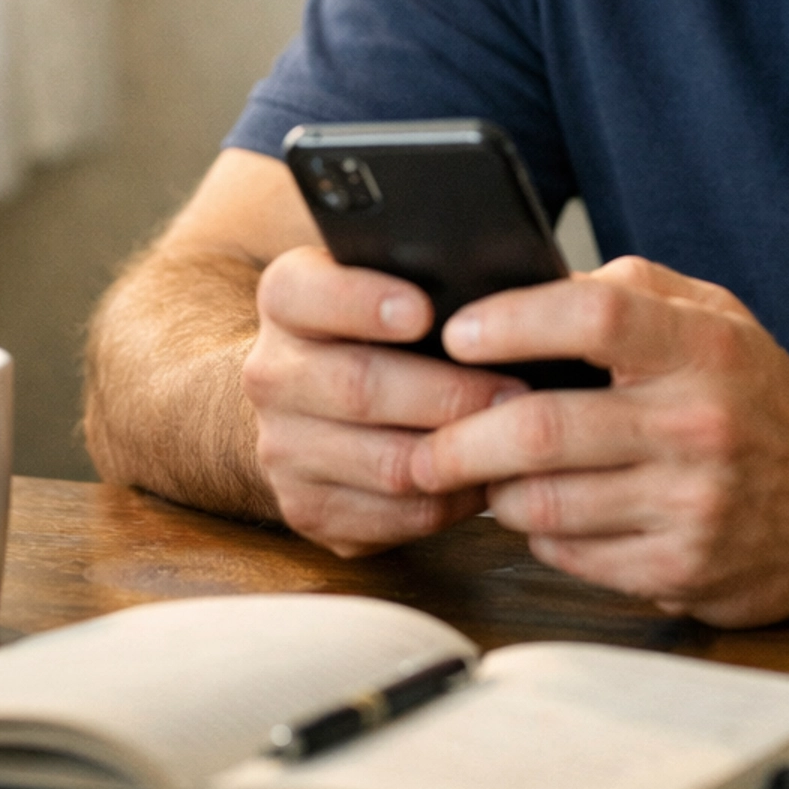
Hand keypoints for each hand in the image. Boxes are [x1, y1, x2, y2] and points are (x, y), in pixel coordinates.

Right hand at [241, 246, 525, 557]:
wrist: (310, 397)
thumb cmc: (377, 327)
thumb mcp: (383, 278)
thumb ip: (421, 272)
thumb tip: (505, 295)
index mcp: (285, 300)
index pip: (306, 294)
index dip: (363, 303)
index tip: (423, 312)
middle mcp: (272, 374)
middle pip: (360, 388)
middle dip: (449, 394)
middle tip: (515, 392)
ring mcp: (282, 450)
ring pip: (386, 464)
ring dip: (460, 456)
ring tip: (515, 440)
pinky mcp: (309, 510)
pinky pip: (397, 516)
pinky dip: (452, 501)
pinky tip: (486, 478)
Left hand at [408, 256, 788, 624]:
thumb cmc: (759, 398)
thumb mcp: (716, 318)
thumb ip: (630, 293)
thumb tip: (526, 290)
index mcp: (706, 349)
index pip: (594, 319)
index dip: (512, 322)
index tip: (457, 332)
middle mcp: (700, 427)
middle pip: (544, 429)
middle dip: (460, 438)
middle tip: (422, 439)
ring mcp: (691, 507)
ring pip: (544, 504)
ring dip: (494, 491)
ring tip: (480, 472)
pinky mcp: (680, 572)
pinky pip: (570, 554)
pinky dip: (539, 533)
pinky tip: (544, 511)